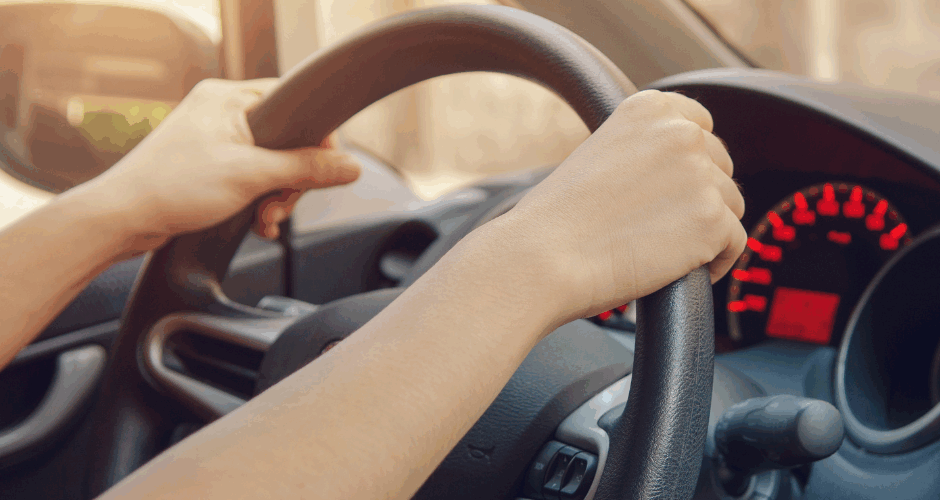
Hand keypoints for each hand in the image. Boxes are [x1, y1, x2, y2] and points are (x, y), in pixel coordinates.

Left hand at [68, 78, 360, 254]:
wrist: (123, 219)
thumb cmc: (172, 188)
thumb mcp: (252, 176)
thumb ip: (306, 169)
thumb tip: (350, 167)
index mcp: (228, 98)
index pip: (294, 104)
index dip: (316, 139)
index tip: (324, 169)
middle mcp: (221, 112)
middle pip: (287, 140)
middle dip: (291, 181)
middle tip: (281, 205)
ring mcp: (214, 139)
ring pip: (271, 164)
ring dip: (276, 196)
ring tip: (266, 219)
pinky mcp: (209, 165)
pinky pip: (252, 177)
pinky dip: (259, 200)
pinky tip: (257, 222)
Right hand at [497, 90, 745, 321]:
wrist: (542, 256)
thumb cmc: (558, 219)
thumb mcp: (598, 156)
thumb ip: (642, 152)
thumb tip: (678, 176)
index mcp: (649, 108)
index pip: (701, 125)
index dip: (691, 162)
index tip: (673, 189)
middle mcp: (681, 133)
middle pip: (720, 168)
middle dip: (699, 197)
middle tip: (660, 228)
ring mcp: (701, 175)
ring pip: (730, 206)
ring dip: (706, 230)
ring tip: (665, 252)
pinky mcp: (713, 219)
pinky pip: (736, 243)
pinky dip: (716, 263)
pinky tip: (683, 272)